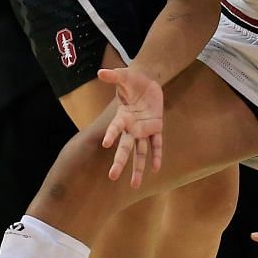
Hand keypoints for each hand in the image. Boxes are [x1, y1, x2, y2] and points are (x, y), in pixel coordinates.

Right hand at [97, 65, 163, 186]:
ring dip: (138, 167)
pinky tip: (156, 169)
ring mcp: (143, 129)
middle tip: (112, 176)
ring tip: (134, 184)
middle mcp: (131, 127)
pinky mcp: (156, 127)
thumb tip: (100, 72)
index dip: (111, 134)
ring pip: (140, 152)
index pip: (115, 127)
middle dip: (120, 161)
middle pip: (125, 147)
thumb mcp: (124, 76)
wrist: (146, 81)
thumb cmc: (132, 80)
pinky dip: (156, 156)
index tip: (105, 143)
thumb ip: (113, 76)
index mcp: (122, 116)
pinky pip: (156, 144)